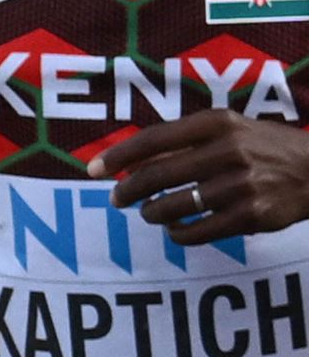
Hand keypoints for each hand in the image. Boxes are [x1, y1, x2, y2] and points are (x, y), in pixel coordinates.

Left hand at [88, 109, 308, 244]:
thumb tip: (132, 158)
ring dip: (152, 213)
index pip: (153, 139)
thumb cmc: (264, 146)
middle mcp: (228, 150)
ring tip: (148, 213)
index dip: (119, 156)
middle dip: (128, 190)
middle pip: (158, 175)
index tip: (93, 170)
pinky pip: (200, 231)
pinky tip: (175, 230)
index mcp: (217, 123)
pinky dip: (180, 234)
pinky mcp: (253, 216)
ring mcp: (242, 185)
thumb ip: (186, 140)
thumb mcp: (229, 128)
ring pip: (175, 205)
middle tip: (116, 198)